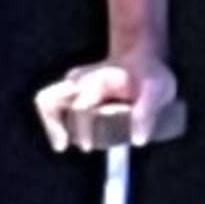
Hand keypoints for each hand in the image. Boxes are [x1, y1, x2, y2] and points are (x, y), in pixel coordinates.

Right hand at [34, 53, 178, 154]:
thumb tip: (137, 140)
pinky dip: (54, 122)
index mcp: (99, 81)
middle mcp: (81, 80)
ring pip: (46, 100)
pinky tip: (64, 137)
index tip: (86, 147)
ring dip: (51, 124)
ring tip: (61, 141)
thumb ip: (147, 113)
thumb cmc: (150, 75)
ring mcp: (73, 83)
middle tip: (63, 144)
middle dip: (54, 126)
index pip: (81, 108)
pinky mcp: (70, 90)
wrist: (140, 56)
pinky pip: (51, 105)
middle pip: (49, 100)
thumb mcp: (159, 90)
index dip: (83, 129)